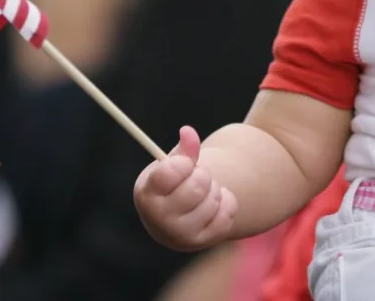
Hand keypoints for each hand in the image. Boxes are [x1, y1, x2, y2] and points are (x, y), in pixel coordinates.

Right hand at [134, 126, 237, 250]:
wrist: (178, 217)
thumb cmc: (174, 184)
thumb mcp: (174, 164)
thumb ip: (184, 149)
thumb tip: (188, 131)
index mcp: (146, 194)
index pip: (170, 173)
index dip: (184, 163)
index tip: (185, 164)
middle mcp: (158, 219)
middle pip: (197, 186)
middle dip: (203, 175)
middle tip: (197, 177)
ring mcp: (180, 235)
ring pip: (213, 200)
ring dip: (214, 189)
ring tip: (204, 192)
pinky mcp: (202, 243)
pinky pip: (227, 214)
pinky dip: (227, 203)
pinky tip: (214, 204)